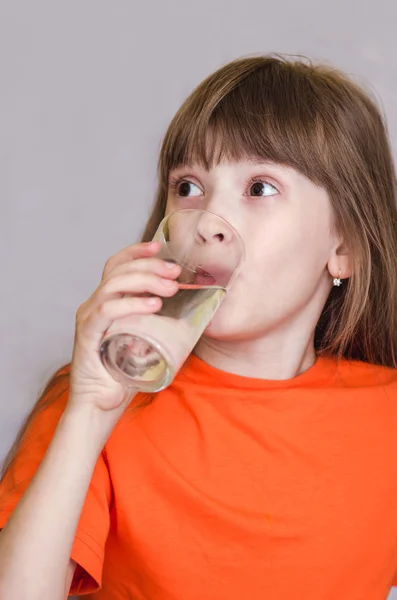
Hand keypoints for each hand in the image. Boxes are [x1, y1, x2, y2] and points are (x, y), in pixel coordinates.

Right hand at [69, 241, 179, 411]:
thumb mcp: (146, 342)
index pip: (116, 266)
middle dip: (150, 266)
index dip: (136, 252)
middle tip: (176, 273)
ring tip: (170, 289)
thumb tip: (200, 315)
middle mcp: (94, 305)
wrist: (100, 405)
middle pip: (118, 271)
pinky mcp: (88, 335)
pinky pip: (107, 311)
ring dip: (145, 281)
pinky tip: (153, 305)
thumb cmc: (124, 374)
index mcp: (106, 302)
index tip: (160, 246)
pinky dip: (131, 304)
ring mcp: (89, 318)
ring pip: (113, 285)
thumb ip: (162, 327)